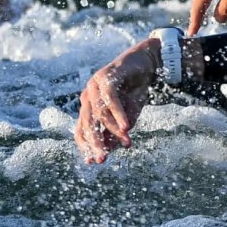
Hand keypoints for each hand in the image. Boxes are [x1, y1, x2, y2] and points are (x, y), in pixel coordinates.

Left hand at [74, 39, 160, 162]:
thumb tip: (111, 149)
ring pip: (100, 114)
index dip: (85, 147)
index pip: (81, 131)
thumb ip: (118, 131)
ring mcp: (95, 86)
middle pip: (87, 124)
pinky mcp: (106, 78)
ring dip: (113, 130)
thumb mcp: (127, 115)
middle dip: (94, 143)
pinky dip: (118, 114)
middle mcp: (87, 97)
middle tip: (102, 159)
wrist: (145, 63)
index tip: (92, 163)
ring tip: (127, 142)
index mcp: (89, 107)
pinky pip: (110, 99)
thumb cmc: (134, 90)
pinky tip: (126, 126)